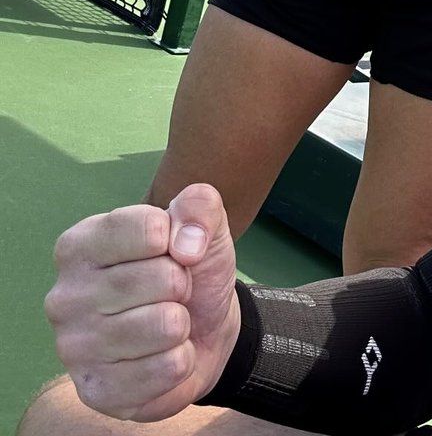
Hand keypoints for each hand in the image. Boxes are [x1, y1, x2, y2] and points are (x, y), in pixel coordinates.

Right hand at [45, 184, 240, 422]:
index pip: (148, 228)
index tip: (172, 250)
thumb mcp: (202, 225)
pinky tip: (162, 355)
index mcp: (80, 244)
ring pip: (165, 324)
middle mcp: (64, 295)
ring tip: (168, 322)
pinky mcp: (96, 391)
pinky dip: (181, 360)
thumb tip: (187, 243)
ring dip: (183, 323)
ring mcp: (73, 347)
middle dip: (185, 284)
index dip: (178, 239)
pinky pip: (167, 368)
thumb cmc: (190, 270)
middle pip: (162, 278)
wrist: (203, 332)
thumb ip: (199, 206)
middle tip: (173, 292)